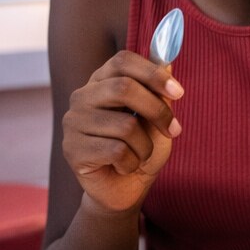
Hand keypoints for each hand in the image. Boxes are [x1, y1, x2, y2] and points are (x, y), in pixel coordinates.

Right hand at [61, 51, 182, 214]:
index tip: (178, 92)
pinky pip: (117, 151)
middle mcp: (82, 97)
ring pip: (125, 125)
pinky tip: (124, 166)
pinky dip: (132, 162)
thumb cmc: (143, 147)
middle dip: (157, 111)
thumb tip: (167, 60)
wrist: (126, 188)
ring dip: (145, 145)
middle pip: (124, 88)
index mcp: (102, 81)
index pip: (123, 60)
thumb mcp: (157, 117)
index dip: (153, 73)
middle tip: (174, 130)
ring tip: (140, 154)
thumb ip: (159, 91)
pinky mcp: (71, 149)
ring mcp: (73, 122)